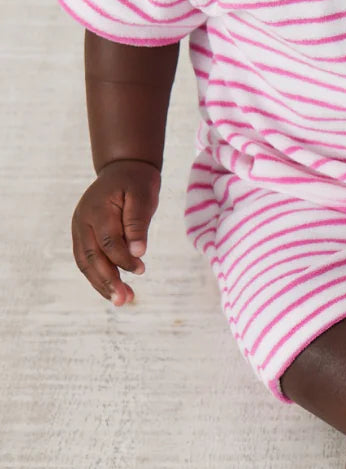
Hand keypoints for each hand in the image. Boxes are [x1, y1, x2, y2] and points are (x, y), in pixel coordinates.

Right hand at [71, 160, 160, 304]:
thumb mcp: (143, 194)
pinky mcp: (82, 236)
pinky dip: (97, 276)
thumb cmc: (137, 182)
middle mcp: (82, 221)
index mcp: (97, 209)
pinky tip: (112, 288)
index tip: (142, 269)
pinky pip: (86, 260)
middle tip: (125, 300)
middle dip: (108, 281)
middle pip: (92, 257)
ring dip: (101, 284)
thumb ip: (138, 222)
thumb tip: (138, 252)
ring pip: (85, 263)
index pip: (108, 241)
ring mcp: (79, 229)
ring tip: (121, 300)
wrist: (123, 168)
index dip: (124, 259)